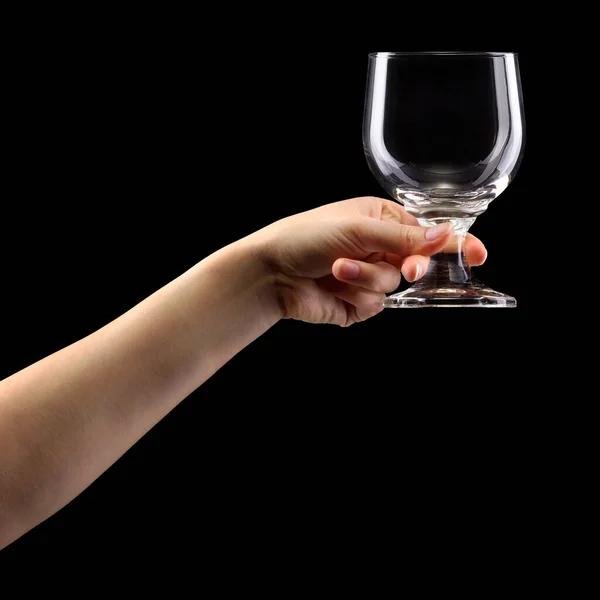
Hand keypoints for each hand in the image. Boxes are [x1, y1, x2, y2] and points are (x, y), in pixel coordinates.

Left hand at [250, 196, 486, 325]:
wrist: (270, 273)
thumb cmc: (305, 237)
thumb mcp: (357, 229)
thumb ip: (403, 237)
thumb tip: (445, 233)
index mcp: (380, 220)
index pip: (426, 232)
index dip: (454, 243)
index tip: (478, 254)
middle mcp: (378, 248)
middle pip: (416, 263)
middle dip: (408, 267)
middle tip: (407, 269)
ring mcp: (368, 276)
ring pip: (393, 286)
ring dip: (366, 279)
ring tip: (337, 267)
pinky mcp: (356, 303)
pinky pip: (374, 306)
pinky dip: (355, 297)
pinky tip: (333, 286)